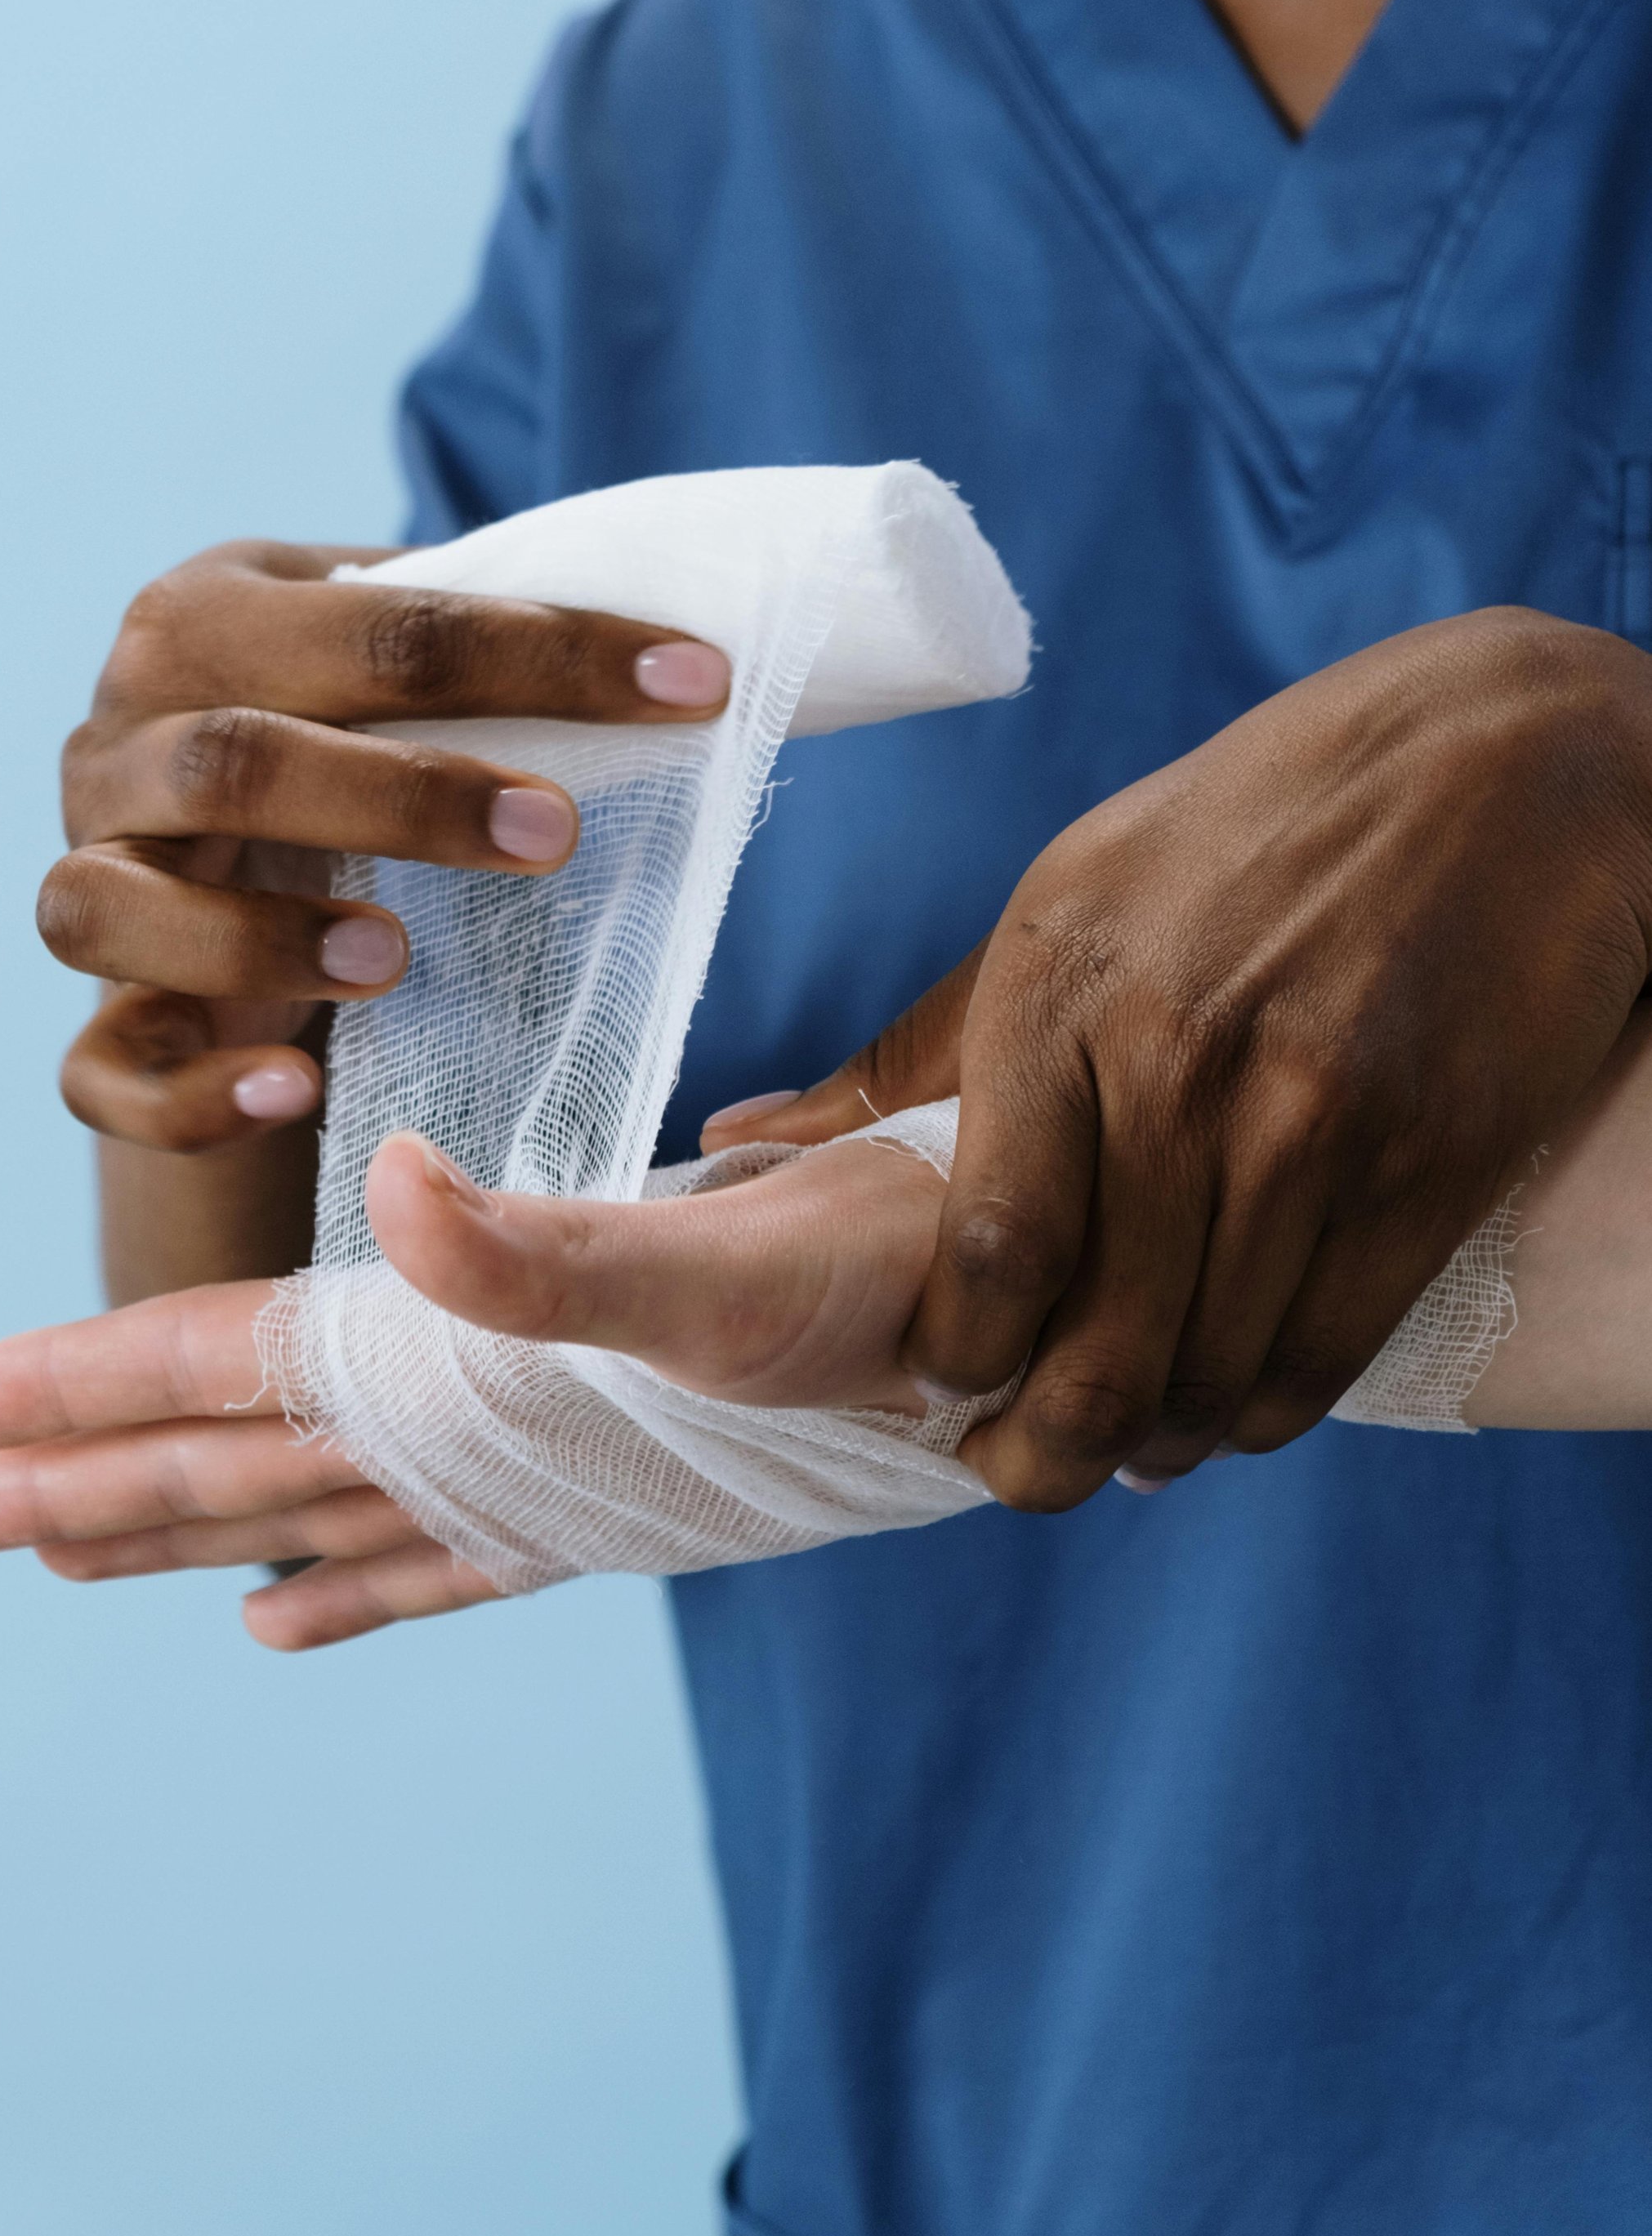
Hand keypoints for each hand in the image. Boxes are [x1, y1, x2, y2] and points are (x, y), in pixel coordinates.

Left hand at [0, 1128, 954, 1645]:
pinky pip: (434, 1560)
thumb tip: (400, 1196)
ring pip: (309, 1516)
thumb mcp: (722, 1258)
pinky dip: (348, 1589)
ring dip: (179, 1529)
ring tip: (60, 1552)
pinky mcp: (598, 1494)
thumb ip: (551, 1253)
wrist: (1021, 1347)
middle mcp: (479, 1447)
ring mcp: (534, 1484)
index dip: (91, 1380)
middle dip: (78, 1484)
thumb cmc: (884, 1287)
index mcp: (474, 1375)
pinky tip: (279, 1623)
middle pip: (235, 1470)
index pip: (238, 1372)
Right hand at [45, 538, 729, 1150]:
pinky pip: (99, 1071)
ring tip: (396, 961)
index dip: (542, 652)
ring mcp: (85, 881)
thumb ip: (485, 643)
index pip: (373, 622)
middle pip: (229, 757)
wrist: (218, 861)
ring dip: (257, 937)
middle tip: (555, 838)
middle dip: (403, 796)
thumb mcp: (390, 670)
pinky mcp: (91, 1020)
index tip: (690, 686)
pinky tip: (293, 1093)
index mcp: (205, 621)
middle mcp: (115, 742)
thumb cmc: (342, 741)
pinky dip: (189, 1092)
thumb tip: (689, 653)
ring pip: (106, 907)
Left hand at [703, 609, 1651, 1507]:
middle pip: (1096, 1346)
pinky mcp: (1424, 1164)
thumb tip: (741, 1138)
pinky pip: (1322, 1353)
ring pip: (1211, 1371)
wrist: (1494, 761)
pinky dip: (1264, 1411)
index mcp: (1060, 994)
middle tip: (1021, 1475)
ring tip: (1128, 1446)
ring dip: (1158, 1442)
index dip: (956, 1360)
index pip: (988, 1250)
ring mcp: (1313, 1121)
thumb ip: (915, 1049)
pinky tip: (1230, 1408)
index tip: (942, 1388)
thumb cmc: (1246, 830)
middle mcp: (1181, 1067)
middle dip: (1042, 1454)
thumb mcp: (1063, 898)